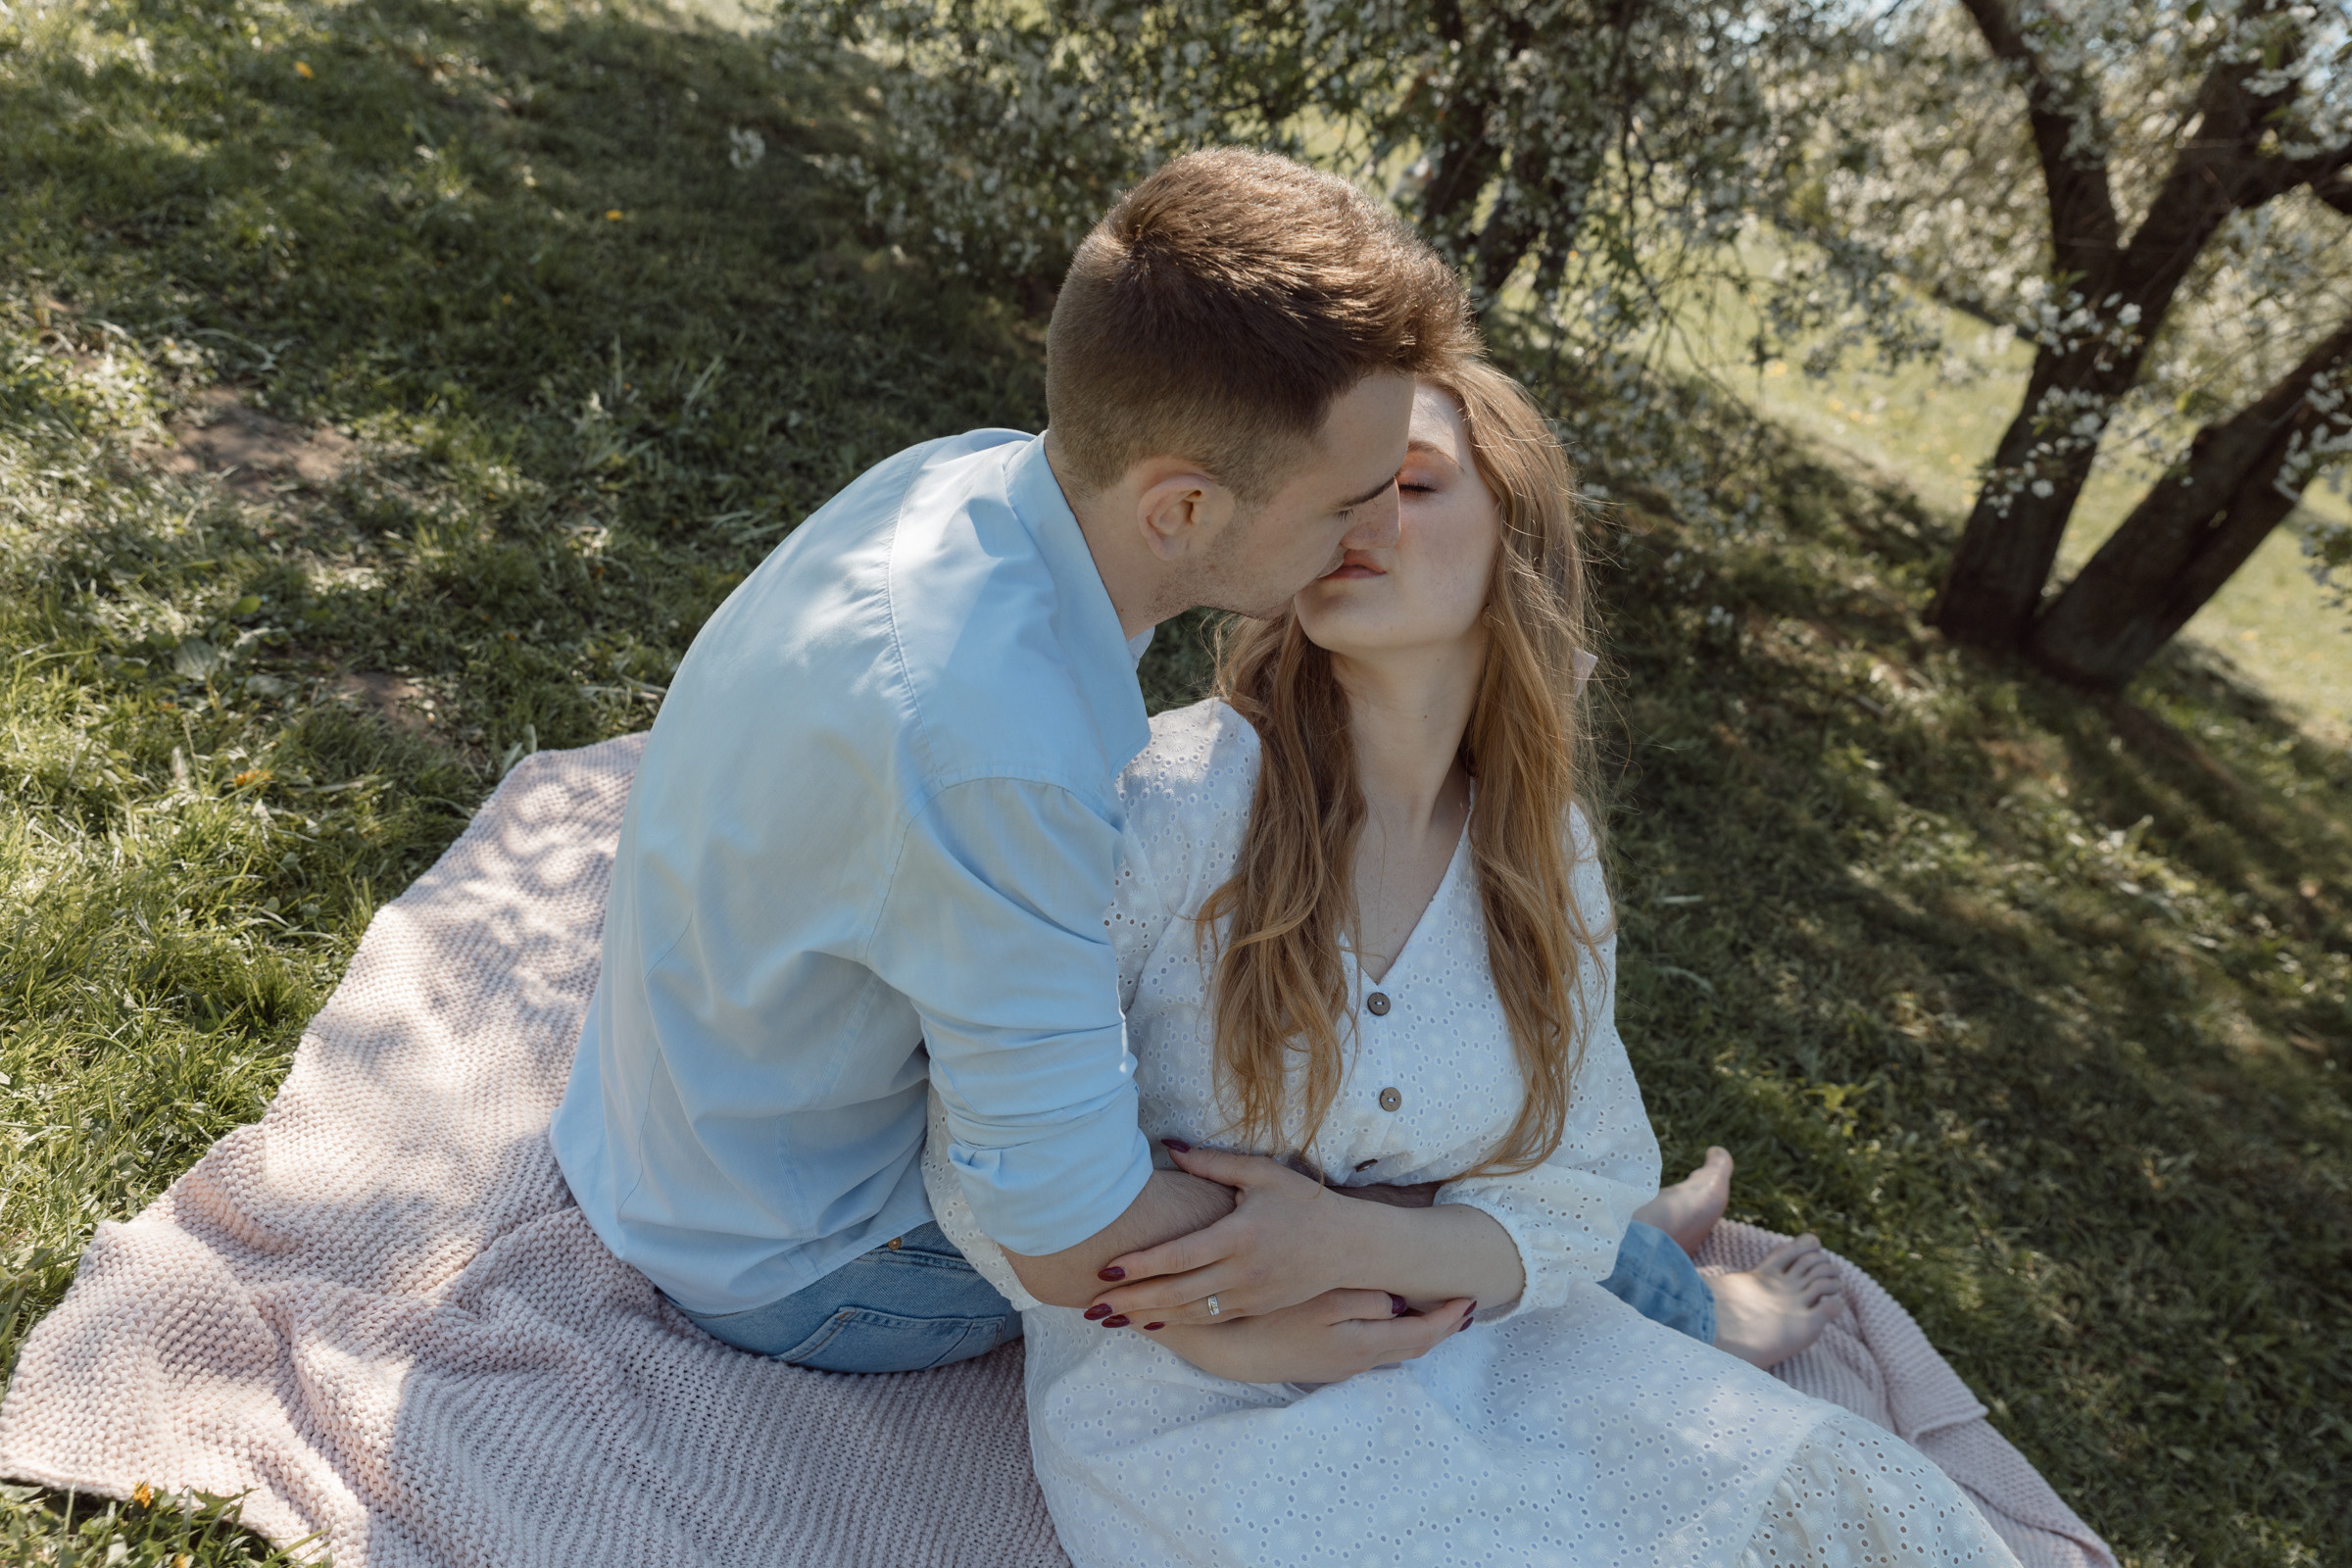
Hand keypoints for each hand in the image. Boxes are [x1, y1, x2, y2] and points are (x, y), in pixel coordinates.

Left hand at [1086, 1143, 1382, 1323]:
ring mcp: (1249, 1296)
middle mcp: (1243, 1272)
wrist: (1348, 1246)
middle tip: (1091, 1305)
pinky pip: (1208, 1320)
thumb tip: (1170, 1147)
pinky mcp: (1255, 1309)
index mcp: (1240, 1236)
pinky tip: (1148, 1323)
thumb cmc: (1303, 1203)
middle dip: (1131, 1301)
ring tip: (1109, 1319)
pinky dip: (1176, 1323)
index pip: (1181, 1256)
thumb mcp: (1261, 1174)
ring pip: (1189, 1313)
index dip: (1141, 1265)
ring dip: (1147, 1317)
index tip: (1107, 1268)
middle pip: (1176, 1293)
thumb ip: (1213, 1164)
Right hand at [1139, 1291, 1474, 1385]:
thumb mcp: (1323, 1303)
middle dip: (1438, 1327)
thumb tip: (1397, 1303)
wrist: (1228, 1347)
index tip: (1471, 1298)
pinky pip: (1369, 1347)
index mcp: (1363, 1347)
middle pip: (1411, 1348)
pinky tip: (1385, 1316)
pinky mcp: (1320, 1362)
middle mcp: (1356, 1363)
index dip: (1448, 1318)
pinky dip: (1388, 1333)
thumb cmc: (1273, 1320)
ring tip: (1431, 1308)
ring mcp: (1337, 1366)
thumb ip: (1366, 1302)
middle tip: (1461, 1306)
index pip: (1421, 1336)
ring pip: (1390, 1349)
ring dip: (1413, 1330)